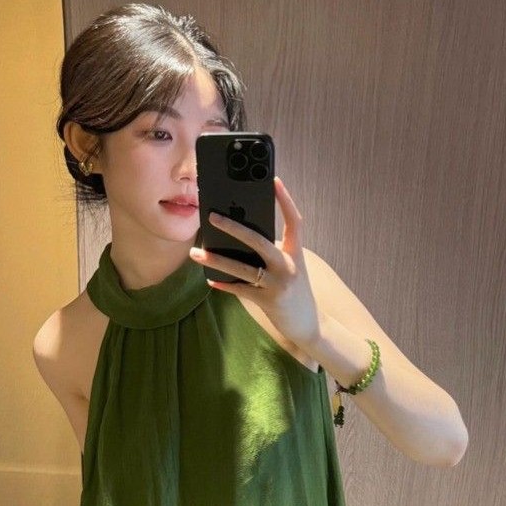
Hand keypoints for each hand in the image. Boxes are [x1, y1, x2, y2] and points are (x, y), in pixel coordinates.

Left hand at [189, 176, 319, 349]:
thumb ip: (272, 253)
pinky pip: (241, 290)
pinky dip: (225, 285)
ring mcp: (278, 284)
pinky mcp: (269, 301)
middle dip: (234, 228)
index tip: (273, 180)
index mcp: (295, 253)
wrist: (309, 325)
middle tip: (212, 216)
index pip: (294, 221)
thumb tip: (240, 238)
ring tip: (196, 253)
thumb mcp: (290, 268)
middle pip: (260, 241)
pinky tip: (210, 280)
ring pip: (243, 268)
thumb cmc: (295, 292)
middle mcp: (289, 266)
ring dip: (217, 260)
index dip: (285, 200)